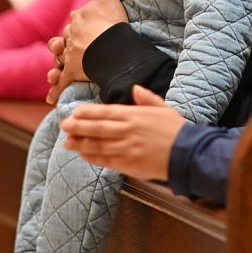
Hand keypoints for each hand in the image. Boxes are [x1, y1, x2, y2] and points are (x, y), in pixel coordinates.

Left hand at [45, 0, 128, 103]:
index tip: (86, 27)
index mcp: (78, 19)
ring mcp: (70, 56)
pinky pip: (61, 83)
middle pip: (65, 39)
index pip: (77, 20)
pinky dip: (55, 91)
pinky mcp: (72, 73)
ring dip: (58, 65)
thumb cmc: (112, 23)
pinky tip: (49, 99)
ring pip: (60, 59)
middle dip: (65, 44)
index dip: (80, 24)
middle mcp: (71, 37)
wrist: (111, 46)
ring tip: (54, 70)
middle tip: (69, 48)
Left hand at [60, 85, 184, 179]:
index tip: (74, 112)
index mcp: (135, 115)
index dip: (88, 112)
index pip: (105, 111)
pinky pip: (106, 160)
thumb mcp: (163, 108)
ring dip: (80, 143)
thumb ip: (147, 98)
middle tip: (63, 126)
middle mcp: (127, 130)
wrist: (188, 153)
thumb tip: (135, 89)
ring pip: (98, 145)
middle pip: (97, 128)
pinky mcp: (129, 164)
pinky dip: (93, 157)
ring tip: (67, 142)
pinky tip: (84, 155)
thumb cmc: (177, 130)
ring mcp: (127, 148)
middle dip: (78, 127)